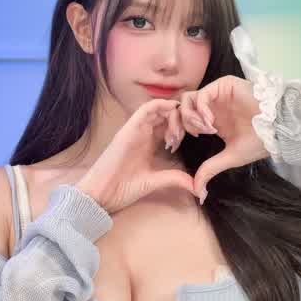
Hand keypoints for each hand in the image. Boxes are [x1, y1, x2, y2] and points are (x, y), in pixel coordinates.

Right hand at [75, 99, 196, 213]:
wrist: (102, 194)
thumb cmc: (123, 188)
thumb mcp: (156, 181)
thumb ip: (175, 178)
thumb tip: (197, 187)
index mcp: (149, 143)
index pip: (169, 125)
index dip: (184, 125)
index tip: (196, 135)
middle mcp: (143, 133)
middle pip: (166, 114)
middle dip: (182, 118)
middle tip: (193, 130)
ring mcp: (135, 129)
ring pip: (158, 109)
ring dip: (174, 113)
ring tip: (181, 130)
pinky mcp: (129, 128)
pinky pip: (145, 109)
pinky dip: (161, 106)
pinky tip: (172, 114)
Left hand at [164, 75, 269, 200]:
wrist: (278, 129)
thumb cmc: (259, 142)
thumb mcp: (229, 157)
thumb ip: (210, 170)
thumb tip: (198, 193)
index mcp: (210, 120)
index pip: (182, 118)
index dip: (174, 131)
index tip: (174, 145)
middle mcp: (211, 105)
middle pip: (180, 106)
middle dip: (175, 124)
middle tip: (179, 139)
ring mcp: (217, 94)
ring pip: (187, 99)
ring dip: (189, 117)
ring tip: (203, 131)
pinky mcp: (223, 85)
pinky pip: (202, 94)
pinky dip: (201, 110)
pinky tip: (210, 124)